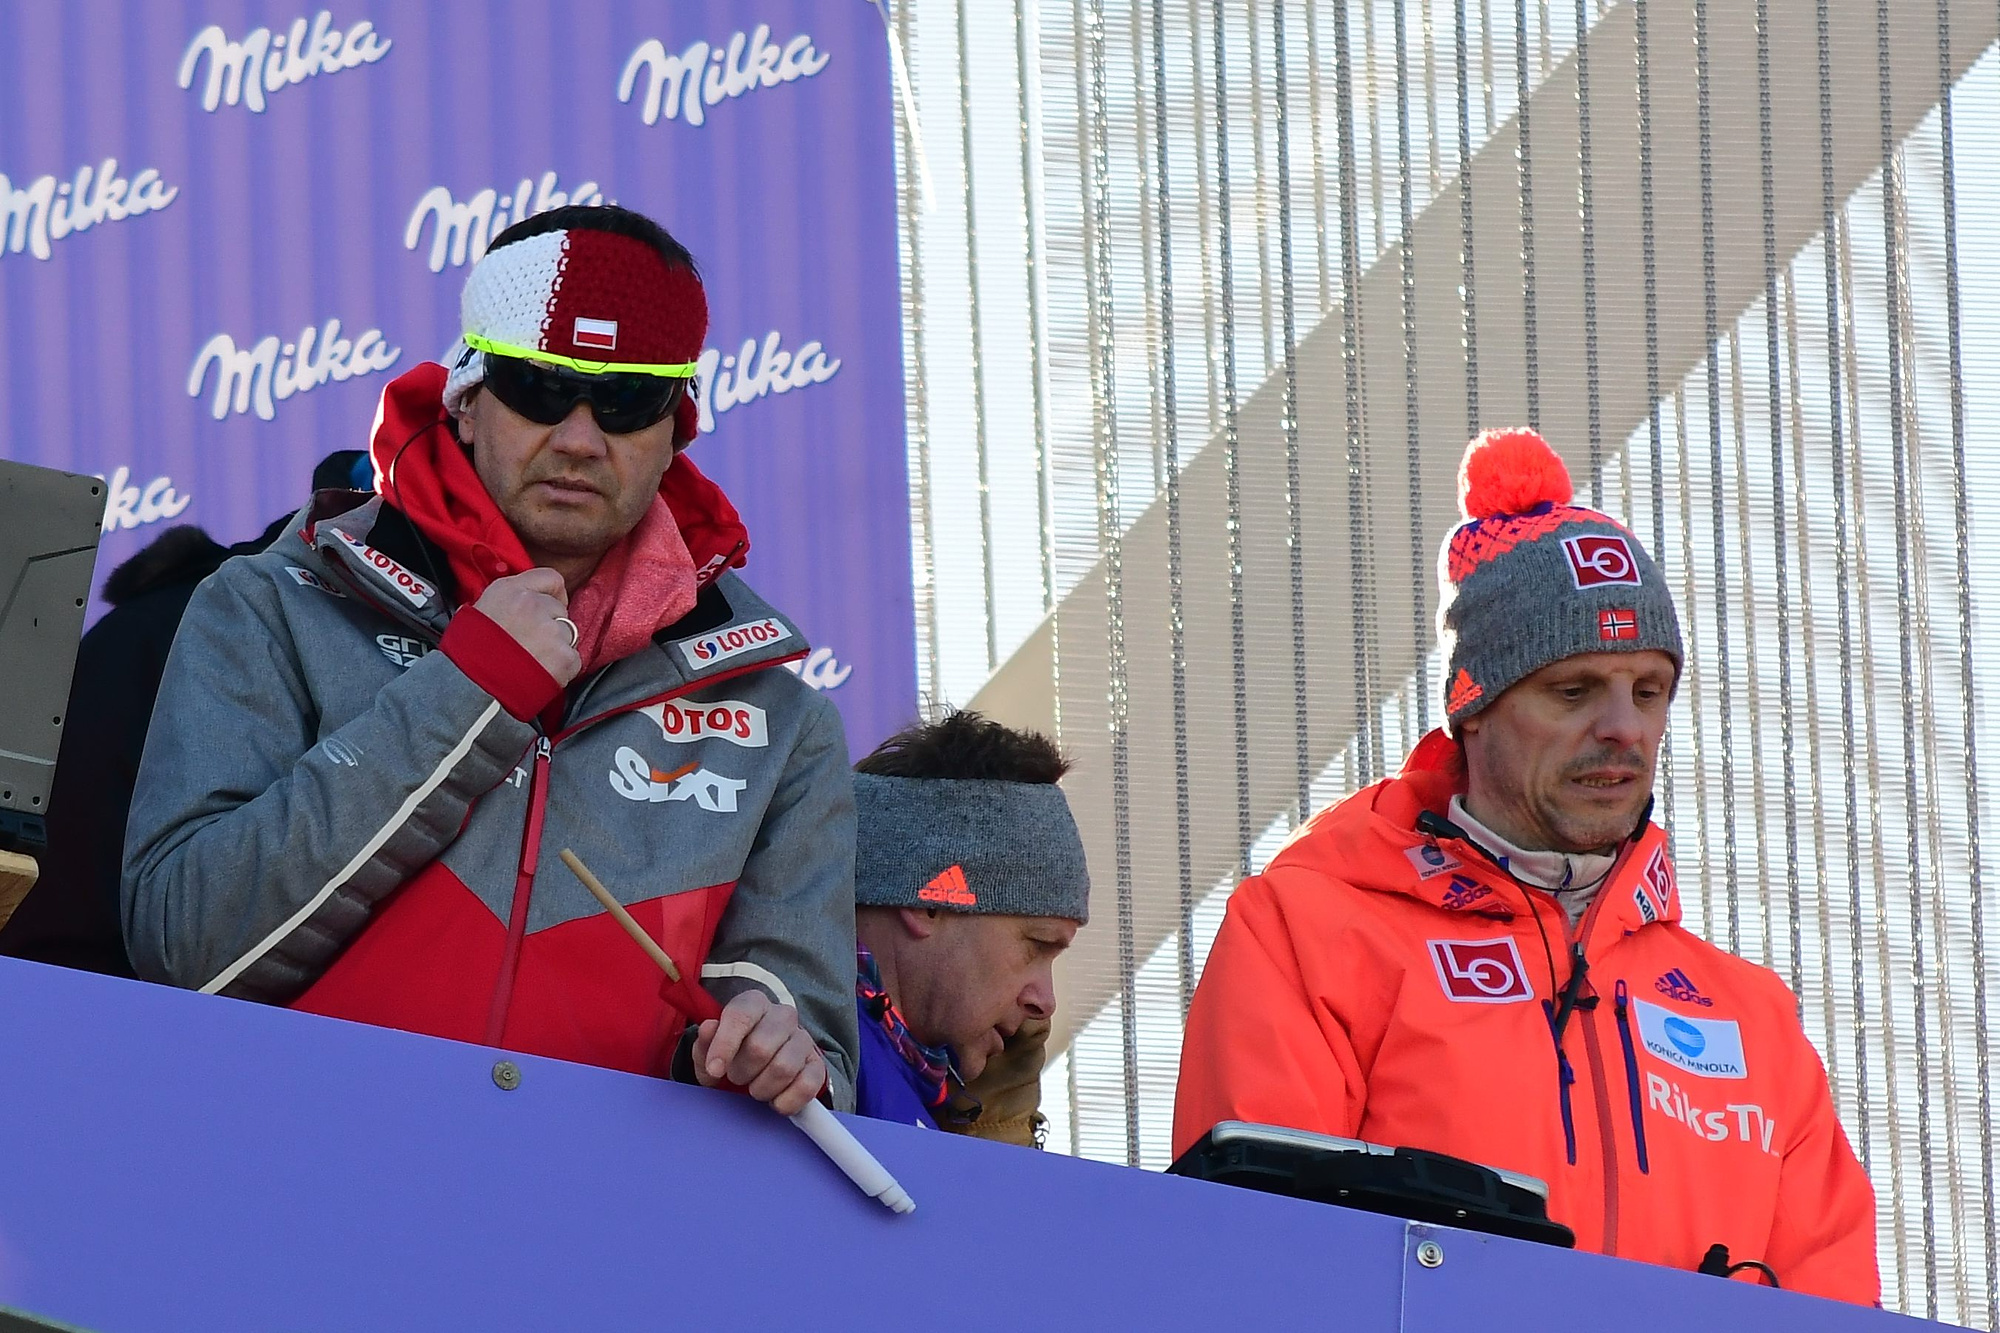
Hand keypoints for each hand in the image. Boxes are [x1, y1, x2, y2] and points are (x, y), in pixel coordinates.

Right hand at [473, 568, 580, 684]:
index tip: (548, 607)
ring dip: (556, 648)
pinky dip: (563, 669)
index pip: (550, 578)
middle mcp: (533, 604)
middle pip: (560, 610)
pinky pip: (574, 659)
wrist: (470, 689)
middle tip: (531, 645)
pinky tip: (540, 674)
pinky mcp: (564, 656)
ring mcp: (551, 630)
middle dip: (551, 626)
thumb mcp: (478, 611)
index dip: (552, 595)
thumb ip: (506, 600)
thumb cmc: (468, 655)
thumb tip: (522, 601)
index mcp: (509, 590)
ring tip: (532, 662)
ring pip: (569, 634)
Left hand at [693, 990, 827, 1115]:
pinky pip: (806, 1086)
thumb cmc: (734, 1053)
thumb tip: (708, 1028)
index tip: (714, 1070)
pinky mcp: (817, 1065)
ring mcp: (804, 1039)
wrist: (761, 1064)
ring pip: (783, 1069)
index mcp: (754, 1004)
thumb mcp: (710, 1050)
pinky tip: (774, 1101)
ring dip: (762, 1088)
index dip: (724, 1045)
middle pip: (760, 1047)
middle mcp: (783, 1015)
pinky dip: (785, 1101)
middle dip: (742, 1072)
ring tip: (754, 1089)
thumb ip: (704, 1042)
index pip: (740, 1016)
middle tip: (737, 1078)